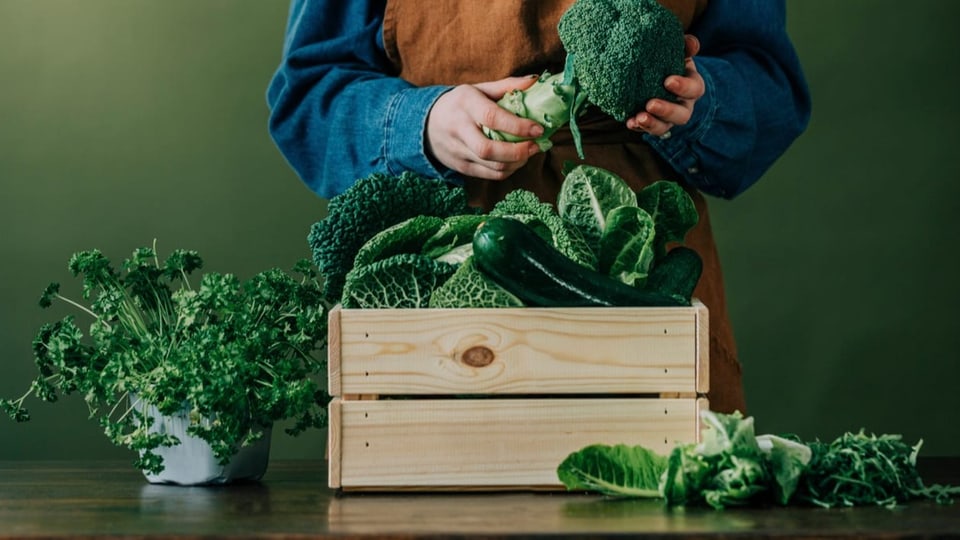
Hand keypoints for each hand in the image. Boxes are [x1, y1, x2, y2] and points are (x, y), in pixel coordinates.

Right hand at [426, 76, 543, 179]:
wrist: (425, 124)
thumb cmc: (460, 104)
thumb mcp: (478, 89)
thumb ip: (507, 86)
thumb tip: (536, 80)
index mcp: (465, 104)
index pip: (492, 118)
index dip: (518, 126)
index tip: (538, 129)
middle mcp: (459, 129)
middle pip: (490, 149)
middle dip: (519, 151)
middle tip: (537, 145)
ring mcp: (458, 151)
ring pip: (492, 165)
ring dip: (517, 162)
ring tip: (529, 152)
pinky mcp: (460, 167)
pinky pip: (489, 175)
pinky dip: (508, 170)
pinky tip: (516, 161)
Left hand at [626, 35, 704, 136]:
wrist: (657, 73)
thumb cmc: (670, 60)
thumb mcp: (678, 51)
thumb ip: (685, 46)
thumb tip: (691, 42)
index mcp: (692, 86)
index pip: (695, 89)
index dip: (683, 87)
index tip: (667, 81)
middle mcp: (683, 105)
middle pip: (682, 115)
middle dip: (666, 111)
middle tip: (650, 104)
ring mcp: (668, 118)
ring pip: (665, 128)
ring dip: (652, 124)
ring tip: (639, 118)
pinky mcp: (653, 124)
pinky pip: (648, 130)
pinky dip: (638, 127)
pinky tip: (630, 122)